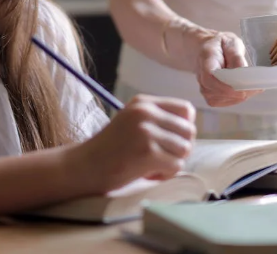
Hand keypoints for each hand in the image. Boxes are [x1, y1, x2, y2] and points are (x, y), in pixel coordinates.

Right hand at [71, 94, 196, 193]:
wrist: (85, 166)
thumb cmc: (111, 149)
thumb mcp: (132, 122)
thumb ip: (158, 119)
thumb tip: (191, 128)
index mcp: (143, 102)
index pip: (186, 109)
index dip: (184, 128)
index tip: (169, 141)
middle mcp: (146, 112)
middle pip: (189, 130)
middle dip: (180, 148)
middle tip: (161, 157)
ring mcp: (146, 131)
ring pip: (185, 149)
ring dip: (172, 162)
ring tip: (153, 165)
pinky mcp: (147, 152)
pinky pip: (176, 165)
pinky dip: (165, 174)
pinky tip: (147, 173)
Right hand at [196, 31, 263, 106]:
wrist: (208, 50)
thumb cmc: (221, 45)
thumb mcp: (231, 42)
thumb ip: (236, 55)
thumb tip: (242, 70)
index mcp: (205, 59)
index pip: (209, 77)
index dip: (225, 87)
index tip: (242, 90)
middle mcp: (201, 77)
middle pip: (218, 92)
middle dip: (240, 91)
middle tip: (257, 86)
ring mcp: (204, 89)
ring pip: (224, 99)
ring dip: (241, 94)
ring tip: (251, 85)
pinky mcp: (211, 97)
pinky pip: (226, 102)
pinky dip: (238, 97)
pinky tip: (244, 89)